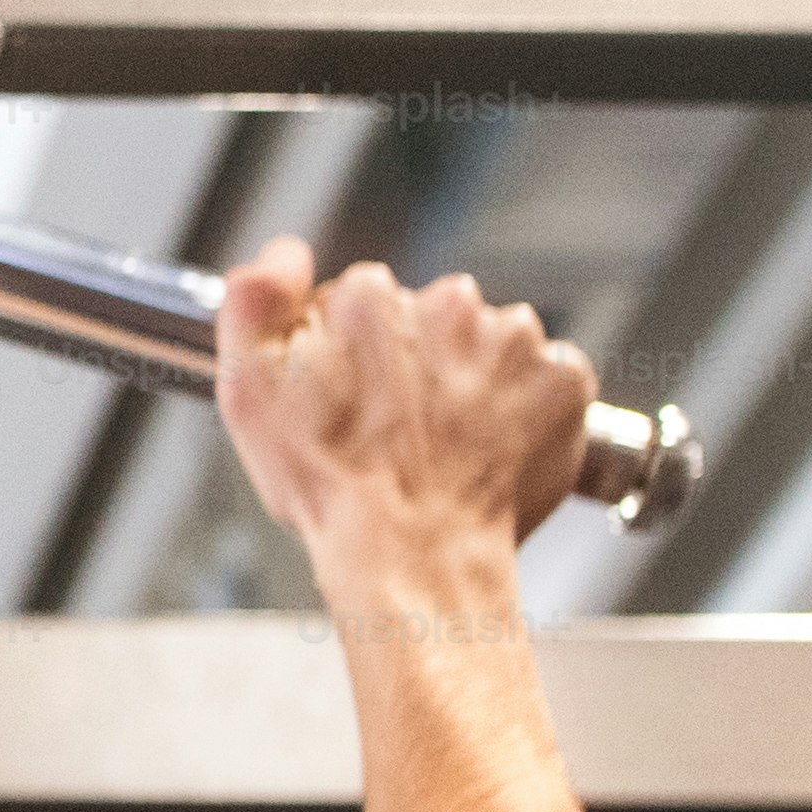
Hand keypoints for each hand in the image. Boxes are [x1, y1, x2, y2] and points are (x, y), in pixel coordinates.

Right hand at [212, 239, 591, 562]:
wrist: (413, 557)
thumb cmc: (334, 489)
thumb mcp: (249, 393)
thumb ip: (253, 303)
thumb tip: (284, 253)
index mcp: (370, 298)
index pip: (365, 299)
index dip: (354, 351)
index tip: (352, 396)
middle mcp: (448, 304)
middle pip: (433, 316)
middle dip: (420, 359)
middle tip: (400, 426)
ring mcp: (513, 342)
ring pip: (492, 342)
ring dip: (475, 379)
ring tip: (449, 440)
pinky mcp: (562, 380)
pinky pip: (547, 376)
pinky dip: (527, 405)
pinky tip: (493, 445)